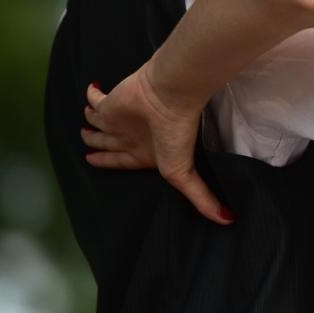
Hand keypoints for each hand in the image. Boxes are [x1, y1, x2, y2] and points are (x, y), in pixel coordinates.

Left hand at [81, 67, 233, 224]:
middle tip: (87, 144)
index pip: (119, 161)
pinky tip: (90, 92)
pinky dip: (90, 98)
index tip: (91, 161)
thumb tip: (228, 221)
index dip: (106, 162)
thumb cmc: (177, 134)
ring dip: (90, 123)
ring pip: (97, 123)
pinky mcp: (111, 102)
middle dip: (95, 143)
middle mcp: (130, 136)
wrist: (168, 98)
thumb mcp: (183, 174)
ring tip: (85, 124)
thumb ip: (200, 197)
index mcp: (143, 153)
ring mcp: (118, 119)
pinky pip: (95, 100)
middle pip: (105, 142)